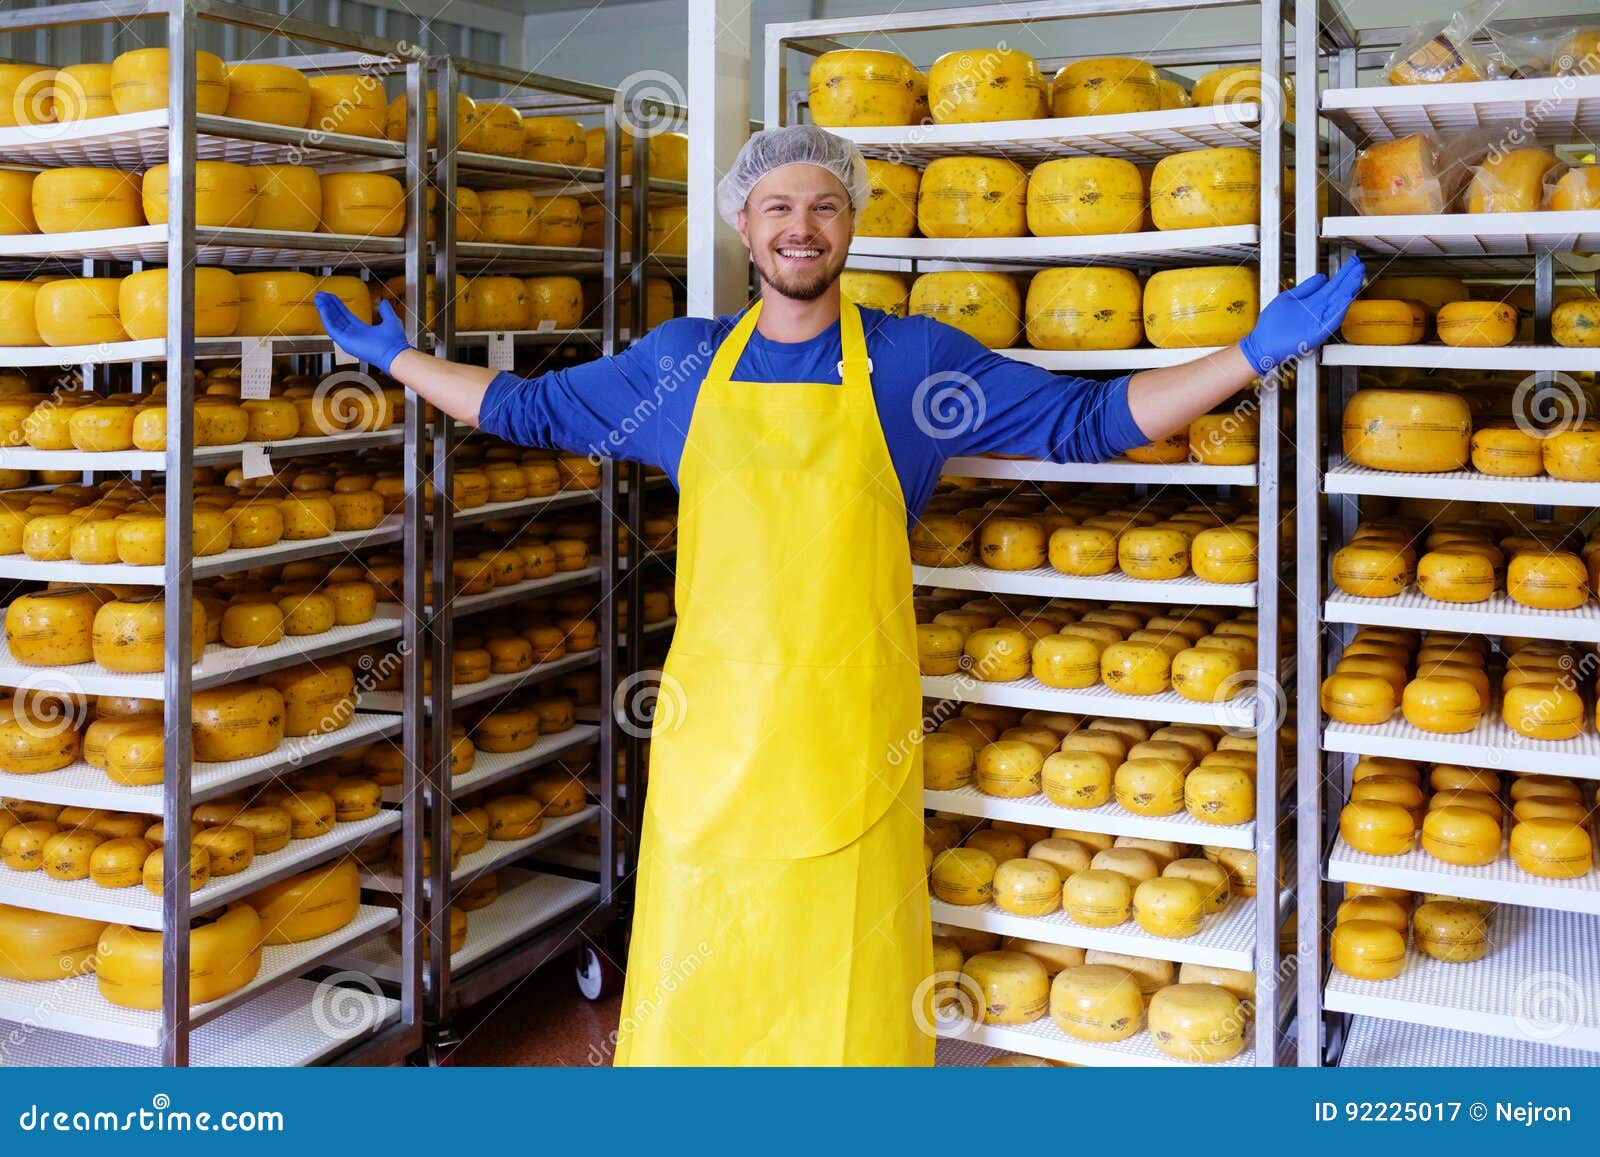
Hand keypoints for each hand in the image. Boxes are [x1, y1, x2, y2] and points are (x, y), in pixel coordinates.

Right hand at [315, 292, 411, 373]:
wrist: (395, 352)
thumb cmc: (395, 342)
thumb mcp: (390, 320)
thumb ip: (385, 311)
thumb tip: (383, 302)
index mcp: (362, 330)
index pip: (346, 315)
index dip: (338, 306)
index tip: (331, 297)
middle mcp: (353, 335)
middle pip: (337, 318)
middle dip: (328, 306)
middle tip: (320, 295)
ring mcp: (348, 339)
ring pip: (333, 322)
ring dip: (325, 310)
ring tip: (319, 299)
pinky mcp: (345, 342)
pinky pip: (332, 329)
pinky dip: (327, 318)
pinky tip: (323, 308)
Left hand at [1237, 255, 1364, 373]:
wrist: (1262, 345)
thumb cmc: (1272, 327)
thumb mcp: (1289, 298)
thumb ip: (1306, 288)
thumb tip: (1322, 277)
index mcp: (1312, 303)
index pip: (1332, 286)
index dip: (1343, 275)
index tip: (1352, 264)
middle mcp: (1317, 312)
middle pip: (1337, 293)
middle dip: (1349, 279)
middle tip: (1359, 266)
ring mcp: (1318, 322)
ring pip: (1337, 305)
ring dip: (1347, 291)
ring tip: (1356, 277)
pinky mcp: (1315, 334)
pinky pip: (1330, 321)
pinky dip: (1338, 310)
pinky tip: (1346, 298)